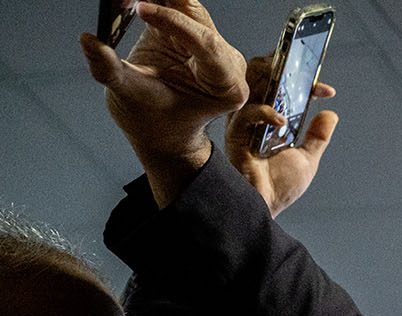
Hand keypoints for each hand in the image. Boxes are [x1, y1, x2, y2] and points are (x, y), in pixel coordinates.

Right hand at [79, 0, 248, 203]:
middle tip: (130, 0)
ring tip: (126, 1)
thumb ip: (110, 70)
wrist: (161, 130)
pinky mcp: (190, 31)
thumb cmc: (156, 122)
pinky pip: (173, 5)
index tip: (141, 9)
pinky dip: (151, 0)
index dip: (174, 22)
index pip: (207, 44)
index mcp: (226, 86)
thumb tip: (88, 41)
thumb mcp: (131, 98)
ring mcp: (210, 44)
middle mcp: (226, 61)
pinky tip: (130, 1)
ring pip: (184, 6)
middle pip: (196, 18)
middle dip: (164, 3)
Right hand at [224, 54, 337, 217]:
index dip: (306, 85)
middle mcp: (256, 117)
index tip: (326, 91)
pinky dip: (264, 112)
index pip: (284, 88)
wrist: (264, 207)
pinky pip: (246, 114)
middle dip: (283, 69)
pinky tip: (279, 120)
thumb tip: (330, 114)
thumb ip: (316, 137)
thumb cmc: (278, 188)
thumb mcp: (306, 159)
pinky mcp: (235, 134)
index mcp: (271, 119)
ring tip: (294, 88)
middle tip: (304, 76)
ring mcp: (244, 123)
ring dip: (274, 84)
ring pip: (252, 86)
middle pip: (263, 78)